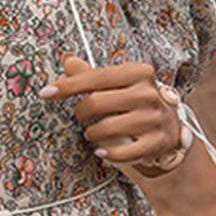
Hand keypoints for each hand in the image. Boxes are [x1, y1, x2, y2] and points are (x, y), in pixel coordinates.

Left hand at [38, 55, 180, 168]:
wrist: (170, 125)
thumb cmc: (134, 101)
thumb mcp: (117, 83)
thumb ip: (91, 75)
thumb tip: (68, 61)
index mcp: (138, 72)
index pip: (95, 77)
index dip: (68, 86)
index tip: (46, 93)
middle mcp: (148, 93)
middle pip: (96, 103)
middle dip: (81, 112)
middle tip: (82, 116)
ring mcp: (154, 119)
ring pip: (106, 129)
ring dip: (91, 133)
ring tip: (93, 132)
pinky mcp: (156, 142)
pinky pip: (122, 153)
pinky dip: (106, 153)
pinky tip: (101, 150)